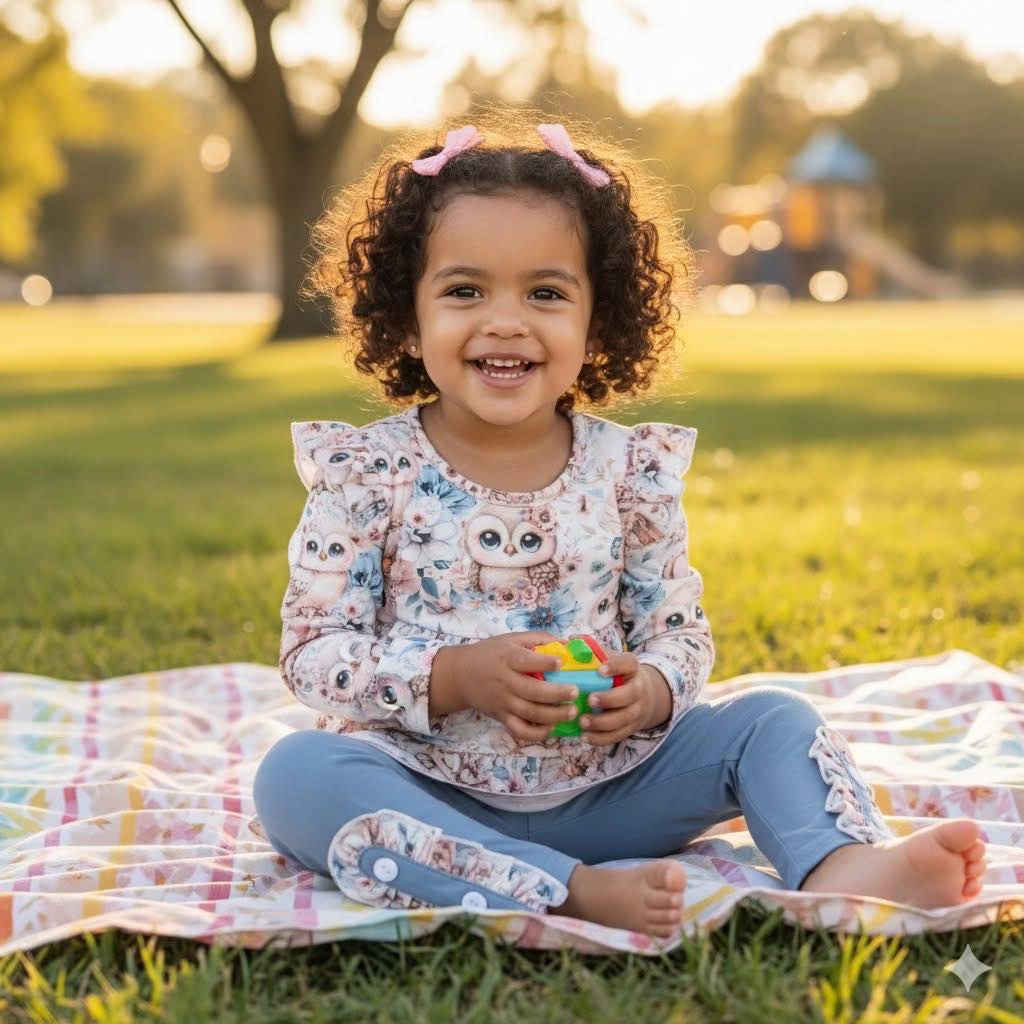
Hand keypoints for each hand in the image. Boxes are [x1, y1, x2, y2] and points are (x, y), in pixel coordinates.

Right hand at [454, 632, 582, 743]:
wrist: (460, 675)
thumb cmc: (490, 654)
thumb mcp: (511, 639)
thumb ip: (538, 639)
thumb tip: (568, 642)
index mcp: (507, 658)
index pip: (526, 661)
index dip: (545, 662)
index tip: (561, 663)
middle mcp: (505, 681)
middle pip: (532, 691)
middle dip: (556, 694)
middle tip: (575, 692)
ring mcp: (503, 702)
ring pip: (529, 713)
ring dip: (553, 715)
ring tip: (572, 712)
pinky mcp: (501, 717)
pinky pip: (519, 730)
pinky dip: (536, 734)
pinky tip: (551, 728)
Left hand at [576, 656, 671, 745]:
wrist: (642, 695)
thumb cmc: (616, 673)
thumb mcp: (609, 658)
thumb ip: (591, 650)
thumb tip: (571, 640)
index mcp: (632, 668)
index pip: (629, 664)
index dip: (616, 666)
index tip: (600, 669)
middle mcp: (638, 688)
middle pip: (630, 694)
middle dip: (610, 699)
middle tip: (590, 699)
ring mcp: (637, 710)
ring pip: (624, 718)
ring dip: (603, 722)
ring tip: (582, 721)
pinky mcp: (631, 728)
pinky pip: (618, 735)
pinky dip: (601, 738)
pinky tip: (585, 736)